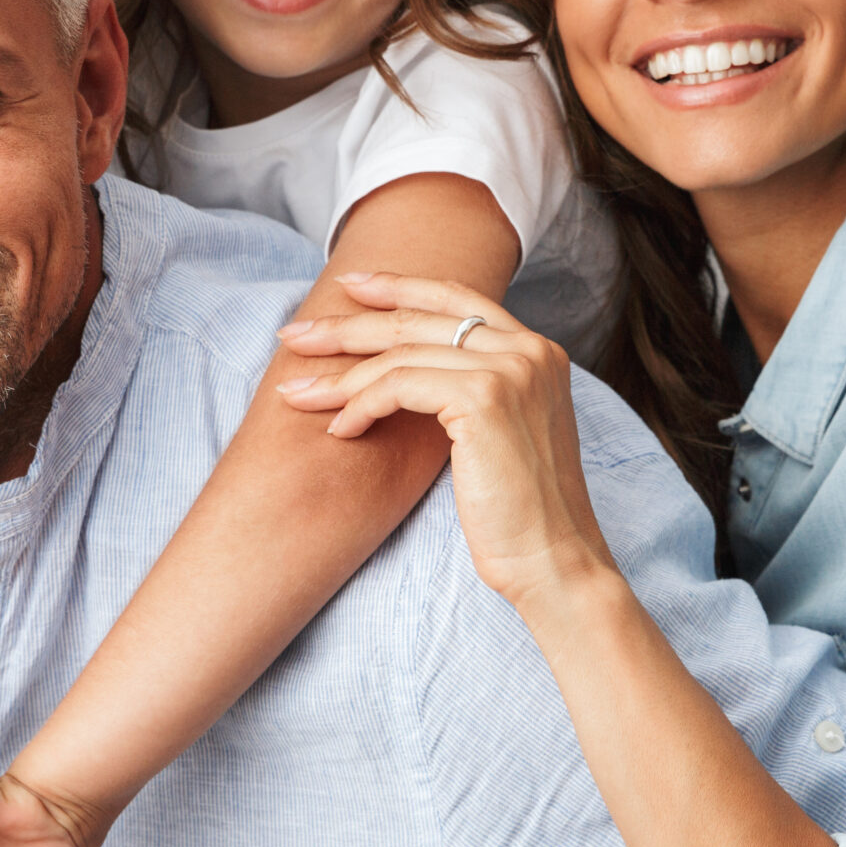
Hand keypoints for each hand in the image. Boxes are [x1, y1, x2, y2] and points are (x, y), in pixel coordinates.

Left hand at [275, 272, 618, 608]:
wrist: (552, 560)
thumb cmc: (518, 512)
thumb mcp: (502, 431)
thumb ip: (473, 387)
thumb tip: (406, 365)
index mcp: (538, 350)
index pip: (457, 298)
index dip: (399, 286)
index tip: (349, 287)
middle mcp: (529, 349)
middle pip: (418, 319)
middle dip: (348, 325)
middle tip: (294, 335)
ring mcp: (510, 368)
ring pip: (400, 353)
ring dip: (338, 376)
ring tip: (295, 394)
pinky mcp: (484, 397)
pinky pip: (398, 386)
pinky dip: (360, 405)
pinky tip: (340, 430)